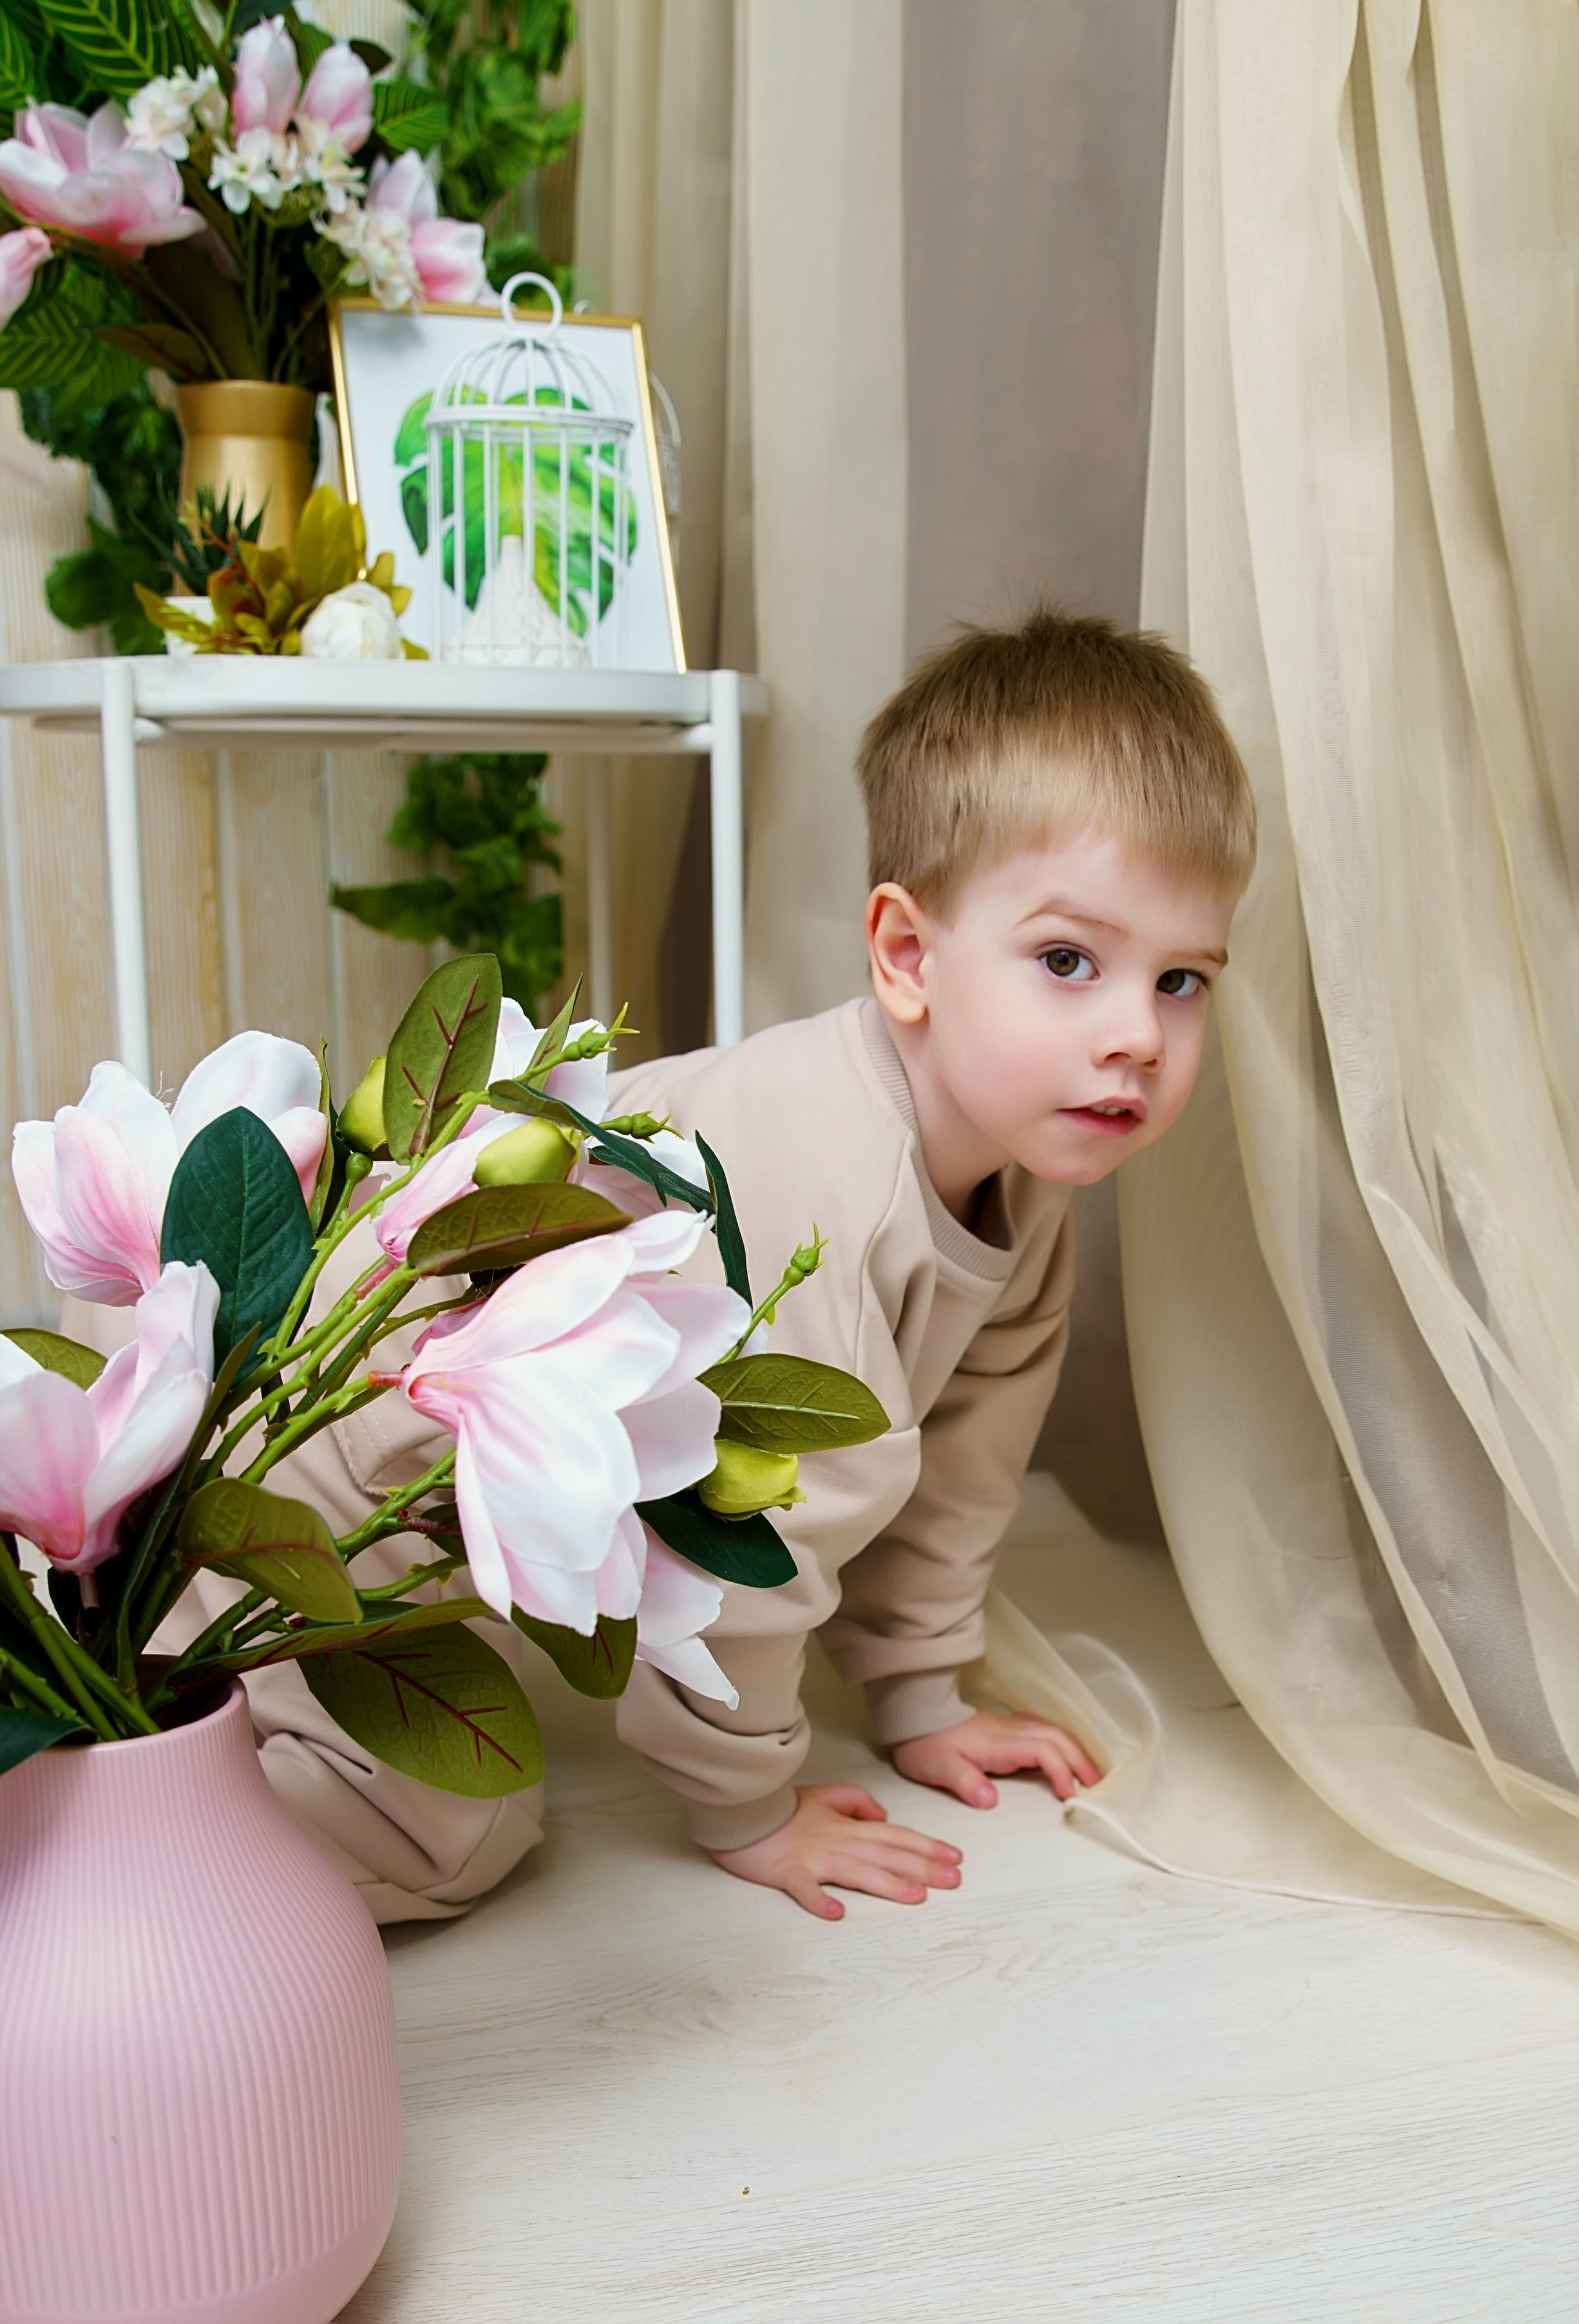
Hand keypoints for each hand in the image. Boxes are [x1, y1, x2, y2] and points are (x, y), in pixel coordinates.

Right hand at [708, 1783, 962, 1920]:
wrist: (741, 1811)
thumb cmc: (782, 1809)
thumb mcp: (824, 1794)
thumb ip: (856, 1801)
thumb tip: (883, 1815)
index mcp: (847, 1826)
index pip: (895, 1836)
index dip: (926, 1846)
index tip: (955, 1857)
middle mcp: (837, 1841)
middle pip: (886, 1854)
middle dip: (922, 1867)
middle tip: (953, 1880)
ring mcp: (813, 1858)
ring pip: (857, 1871)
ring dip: (887, 1884)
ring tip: (916, 1896)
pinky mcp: (787, 1872)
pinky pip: (804, 1888)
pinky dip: (819, 1900)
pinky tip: (837, 1912)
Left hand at [891, 1707, 1101, 1808]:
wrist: (913, 1717)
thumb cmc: (925, 1743)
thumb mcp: (938, 1766)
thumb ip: (964, 1781)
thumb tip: (991, 1799)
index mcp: (998, 1743)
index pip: (1043, 1751)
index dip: (1062, 1771)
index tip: (1070, 1795)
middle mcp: (1009, 1732)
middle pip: (1057, 1737)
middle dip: (1081, 1760)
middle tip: (1097, 1786)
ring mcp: (1008, 1727)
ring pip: (1053, 1730)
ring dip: (1075, 1749)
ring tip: (1090, 1773)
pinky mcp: (1004, 1728)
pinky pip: (1043, 1729)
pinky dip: (1061, 1741)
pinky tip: (1064, 1751)